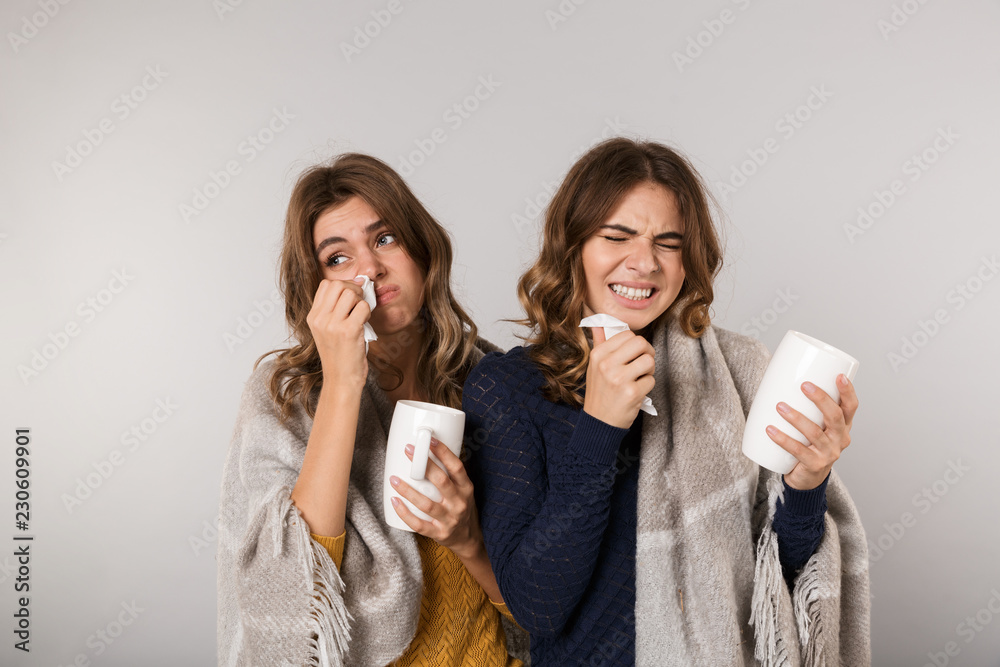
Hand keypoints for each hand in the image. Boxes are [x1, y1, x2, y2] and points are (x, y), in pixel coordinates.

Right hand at [305, 277, 370, 388]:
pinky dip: (368, 313)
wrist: (341, 380)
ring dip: (361, 301)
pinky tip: (364, 324)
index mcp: (313, 317)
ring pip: (351, 293)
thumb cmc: (340, 356)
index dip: (343, 284)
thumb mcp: (328, 330)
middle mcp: (320, 319)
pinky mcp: (348, 331)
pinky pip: (363, 307)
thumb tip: (355, 285)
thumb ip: (335, 310)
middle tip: (360, 303)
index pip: (326, 285)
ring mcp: (333, 325)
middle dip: (353, 289)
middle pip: (338, 284)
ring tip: (361, 315)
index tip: (352, 294)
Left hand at [389, 438, 483, 558]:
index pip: (457, 467)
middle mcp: (459, 503)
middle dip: (424, 465)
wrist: (468, 538)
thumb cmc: (461, 507)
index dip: (444, 452)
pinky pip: (419, 524)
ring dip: (408, 491)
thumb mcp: (464, 490)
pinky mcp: (439, 533)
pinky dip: (405, 513)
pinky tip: (394, 502)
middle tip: (408, 451)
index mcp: (466, 488)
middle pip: (441, 482)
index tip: (430, 440)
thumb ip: (451, 474)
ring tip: (394, 479)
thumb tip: (429, 450)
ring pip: (426, 504)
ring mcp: (449, 519)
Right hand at [582, 326, 655, 427]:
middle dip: (647, 352)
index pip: (627, 334)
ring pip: (649, 361)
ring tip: (639, 378)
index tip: (634, 354)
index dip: (636, 343)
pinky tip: (637, 391)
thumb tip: (599, 323)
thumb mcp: (594, 366)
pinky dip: (647, 386)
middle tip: (643, 363)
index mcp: (598, 354)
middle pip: (641, 343)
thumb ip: (600, 343)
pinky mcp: (631, 393)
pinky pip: (651, 379)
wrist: (599, 422)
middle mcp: (606, 364)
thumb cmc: (600, 392)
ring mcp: (619, 379)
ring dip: (649, 370)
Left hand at [766, 374, 858, 489]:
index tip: (840, 376)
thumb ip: (807, 407)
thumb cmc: (809, 444)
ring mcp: (829, 453)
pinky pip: (798, 450)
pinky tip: (771, 430)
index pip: (851, 407)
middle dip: (821, 399)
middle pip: (835, 417)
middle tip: (804, 386)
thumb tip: (781, 377)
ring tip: (780, 406)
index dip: (848, 392)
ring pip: (815, 433)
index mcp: (843, 426)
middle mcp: (840, 439)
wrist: (808, 478)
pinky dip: (783, 439)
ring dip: (796, 418)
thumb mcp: (816, 425)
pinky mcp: (814, 464)